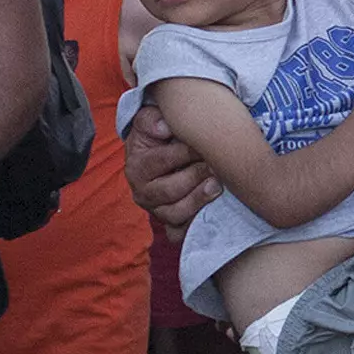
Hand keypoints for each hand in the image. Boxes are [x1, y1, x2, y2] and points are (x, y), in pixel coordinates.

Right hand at [122, 101, 219, 239]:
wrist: (157, 157)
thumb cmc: (157, 137)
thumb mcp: (149, 122)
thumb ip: (151, 120)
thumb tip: (164, 127)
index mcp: (136, 167)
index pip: (162, 160)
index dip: (186, 151)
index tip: (204, 144)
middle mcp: (142, 193)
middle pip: (170, 190)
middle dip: (196, 176)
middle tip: (215, 165)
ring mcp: (156, 211)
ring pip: (176, 214)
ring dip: (199, 200)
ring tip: (217, 186)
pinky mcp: (170, 225)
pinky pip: (180, 233)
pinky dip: (194, 225)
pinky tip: (211, 211)